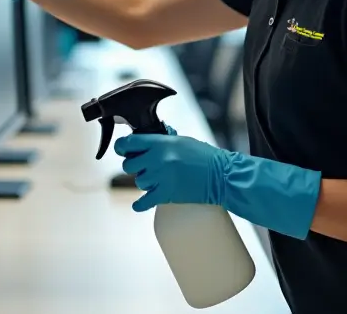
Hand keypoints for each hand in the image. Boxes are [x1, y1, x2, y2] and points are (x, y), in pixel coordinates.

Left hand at [117, 129, 322, 240]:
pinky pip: (144, 201)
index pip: (130, 143)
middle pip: (129, 164)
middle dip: (134, 165)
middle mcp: (158, 160)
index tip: (122, 149)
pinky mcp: (166, 194)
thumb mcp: (182, 141)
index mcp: (161, 143)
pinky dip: (140, 204)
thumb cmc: (206, 157)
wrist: (223, 176)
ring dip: (144, 181)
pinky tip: (138, 205)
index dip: (123, 146)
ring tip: (156, 180)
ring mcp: (161, 178)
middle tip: (143, 166)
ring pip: (138, 181)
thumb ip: (162, 141)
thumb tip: (146, 141)